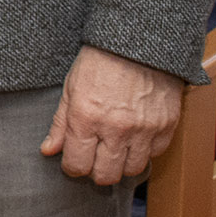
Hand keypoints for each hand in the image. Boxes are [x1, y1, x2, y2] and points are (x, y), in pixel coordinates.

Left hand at [40, 45, 184, 185]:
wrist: (138, 40)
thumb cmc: (100, 61)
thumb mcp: (71, 88)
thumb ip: (60, 124)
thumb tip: (48, 151)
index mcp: (86, 118)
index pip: (77, 165)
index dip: (73, 166)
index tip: (76, 158)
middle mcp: (115, 128)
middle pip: (105, 176)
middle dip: (96, 170)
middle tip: (96, 156)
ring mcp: (144, 129)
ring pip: (131, 170)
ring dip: (122, 163)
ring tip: (117, 147)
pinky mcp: (166, 125)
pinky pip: (155, 154)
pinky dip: (145, 150)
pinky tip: (136, 136)